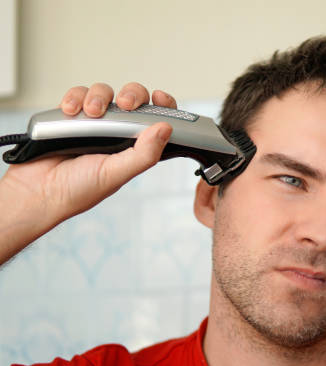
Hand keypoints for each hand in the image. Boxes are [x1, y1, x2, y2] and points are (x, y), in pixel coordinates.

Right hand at [0, 82, 174, 264]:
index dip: (163, 105)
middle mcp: (117, 133)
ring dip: (99, 97)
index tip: (159, 97)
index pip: (157, 121)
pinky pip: (78, 95)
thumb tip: (166, 128)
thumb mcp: (116, 174)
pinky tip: (71, 111)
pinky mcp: (70, 116)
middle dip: (132, 95)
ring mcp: (93, 123)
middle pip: (133, 99)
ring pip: (105, 92)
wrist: (37, 191)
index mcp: (134, 147)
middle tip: (125, 104)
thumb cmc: (78, 190)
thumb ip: (144, 154)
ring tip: (90, 113)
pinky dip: (75, 98)